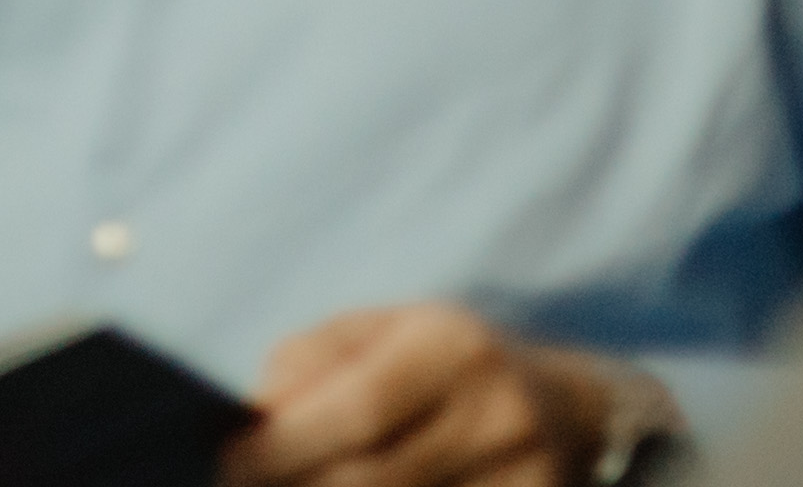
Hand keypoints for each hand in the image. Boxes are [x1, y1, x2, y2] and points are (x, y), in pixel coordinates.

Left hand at [222, 307, 655, 486]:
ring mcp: (523, 481)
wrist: (574, 413)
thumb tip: (257, 411)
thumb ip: (312, 359)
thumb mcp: (384, 331)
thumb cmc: (449, 364)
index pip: (360, 408)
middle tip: (239, 485)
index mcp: (453, 348)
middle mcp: (497, 416)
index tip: (228, 460)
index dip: (286, 445)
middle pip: (373, 480)